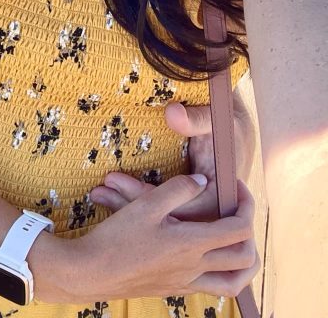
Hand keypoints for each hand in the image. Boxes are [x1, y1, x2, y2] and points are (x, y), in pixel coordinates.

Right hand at [34, 175, 258, 303]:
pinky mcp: (174, 289)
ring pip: (234, 283)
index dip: (246, 206)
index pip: (238, 229)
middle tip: (240, 212)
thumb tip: (203, 182)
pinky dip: (222, 273)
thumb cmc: (117, 238)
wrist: (92, 273)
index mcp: (192, 244)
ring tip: (237, 242)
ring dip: (243, 263)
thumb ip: (178, 189)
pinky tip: (207, 257)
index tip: (237, 186)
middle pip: (245, 260)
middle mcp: (195, 267)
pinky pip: (212, 287)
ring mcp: (186, 282)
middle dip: (251, 234)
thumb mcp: (146, 205)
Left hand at [89, 100, 255, 219]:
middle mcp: (208, 207)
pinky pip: (161, 207)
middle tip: (100, 189)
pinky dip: (137, 201)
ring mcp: (195, 205)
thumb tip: (173, 114)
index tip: (117, 181)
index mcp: (218, 192)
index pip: (180, 205)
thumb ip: (196, 118)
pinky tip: (111, 194)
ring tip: (98, 193)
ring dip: (129, 207)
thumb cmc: (224, 121)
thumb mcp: (213, 117)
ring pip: (162, 216)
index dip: (147, 197)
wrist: (232, 126)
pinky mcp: (185, 202)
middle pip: (168, 217)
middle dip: (131, 205)